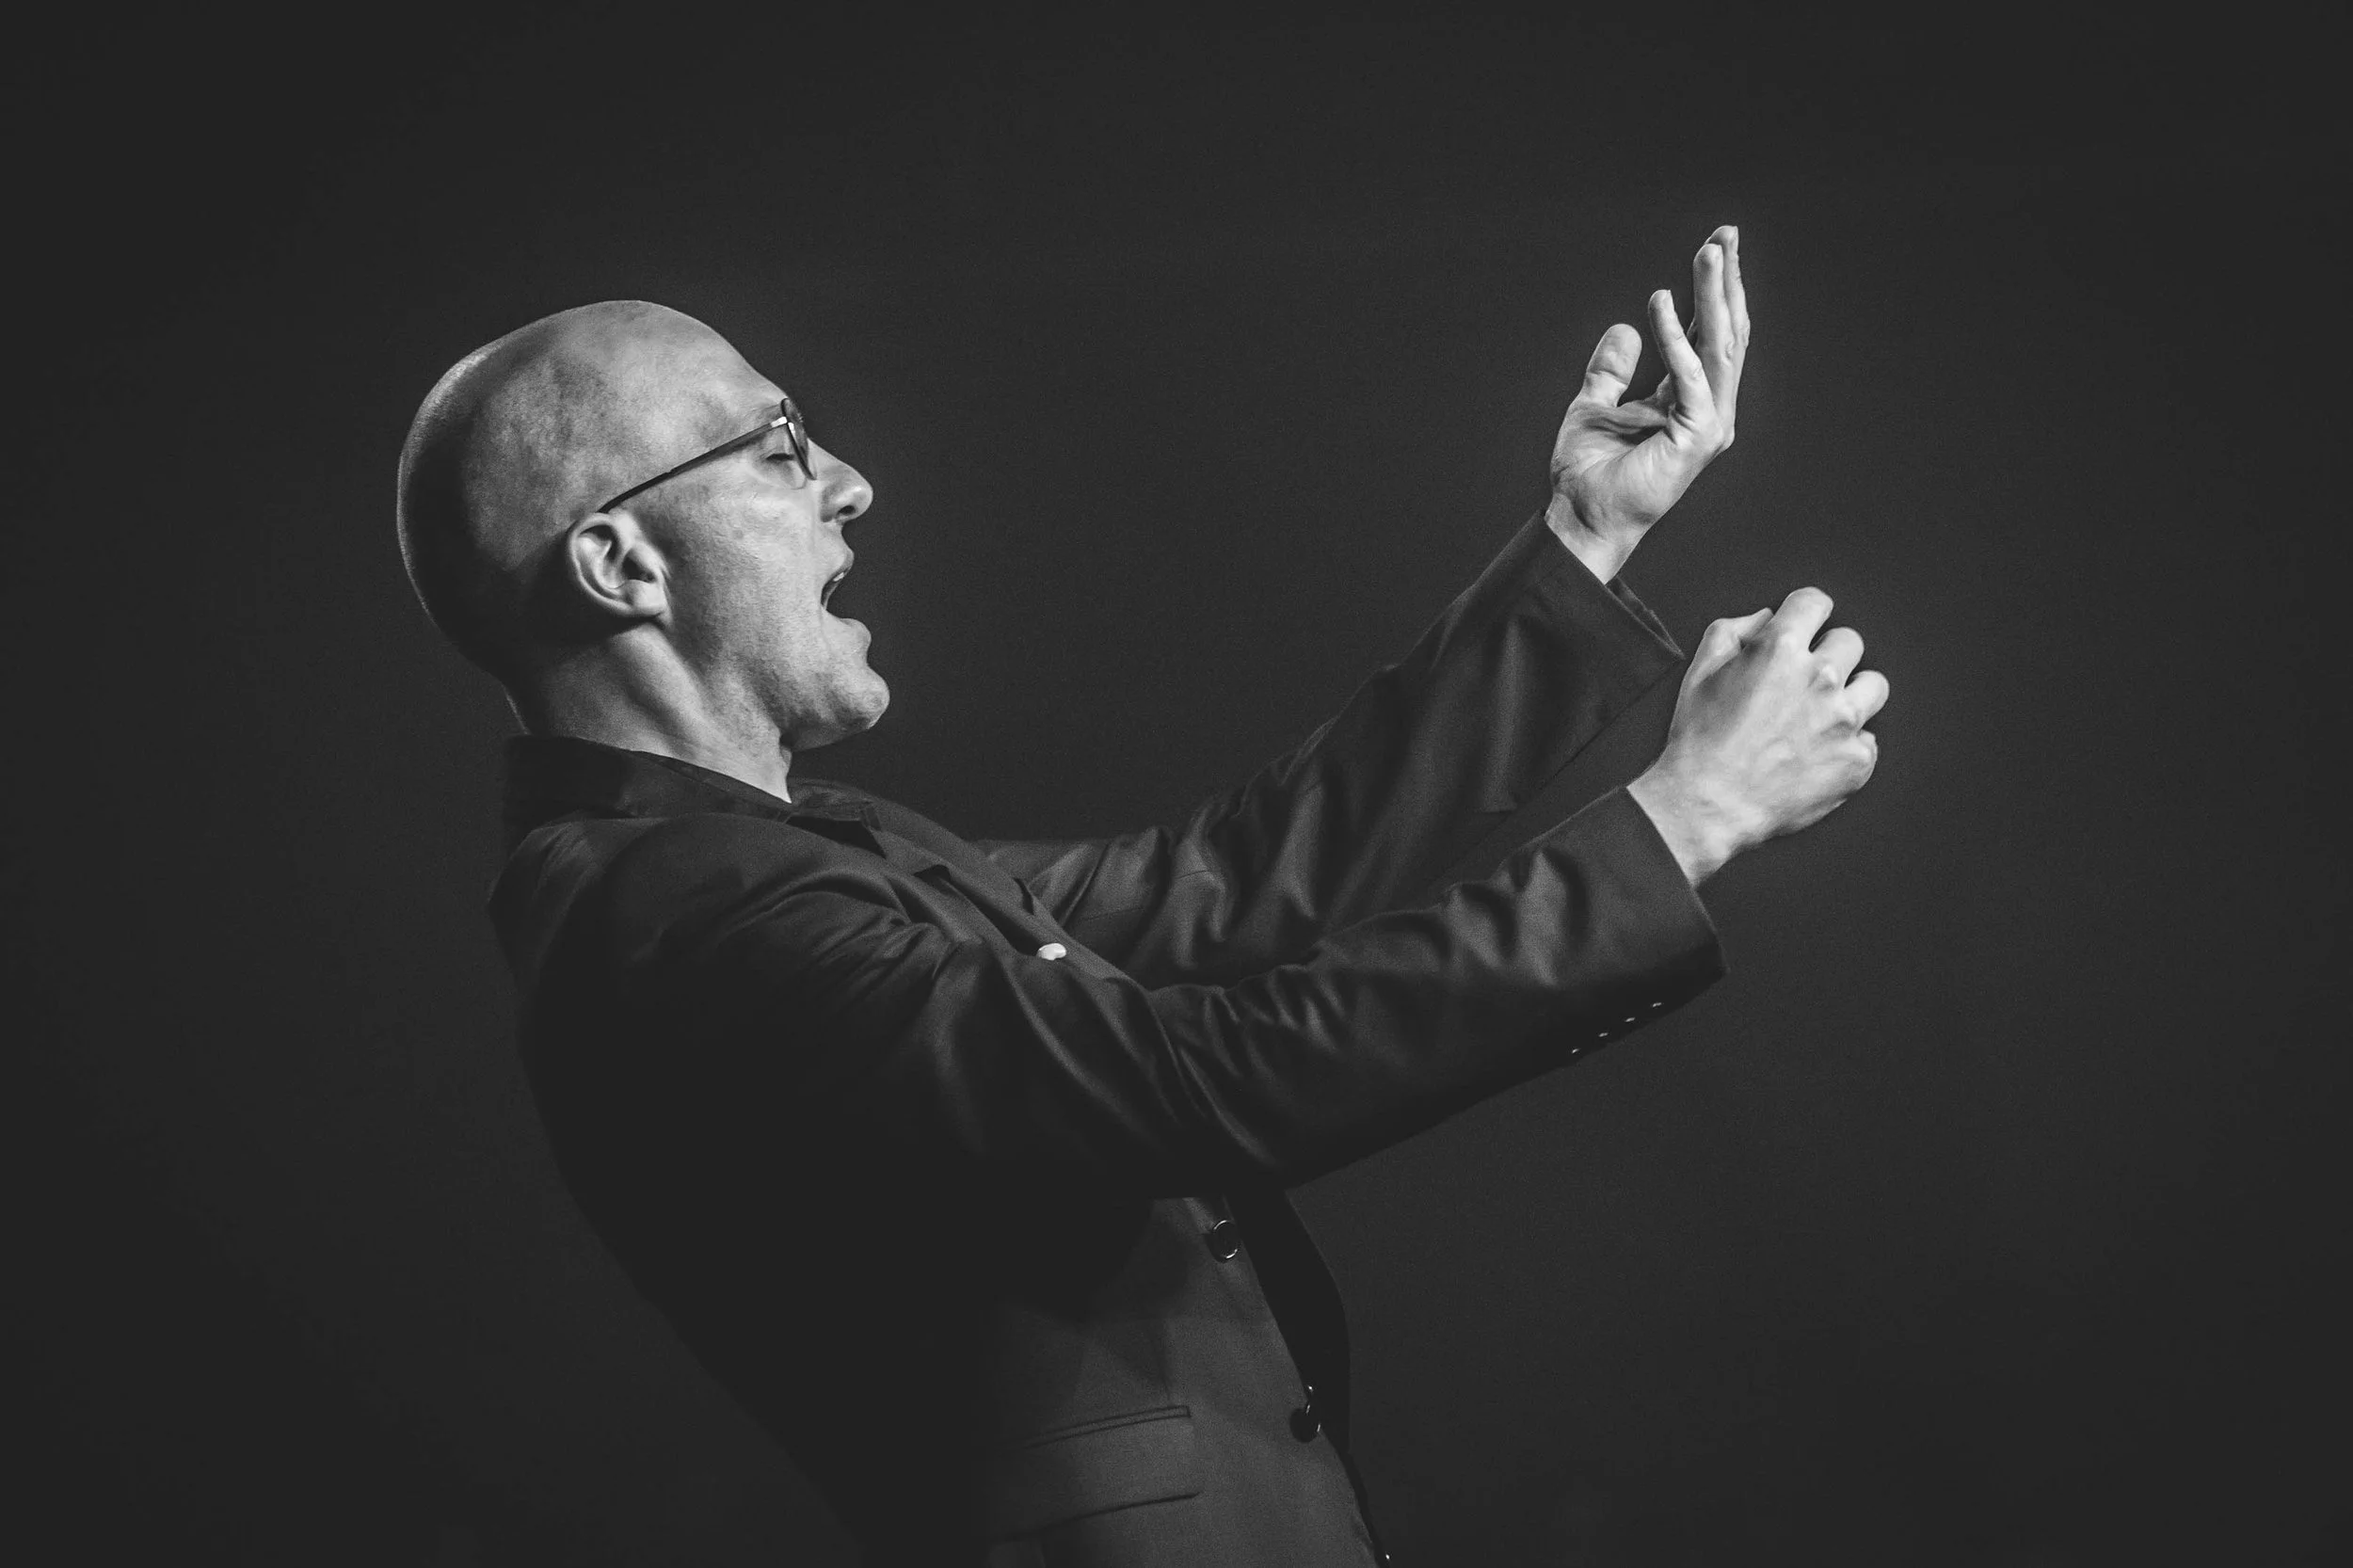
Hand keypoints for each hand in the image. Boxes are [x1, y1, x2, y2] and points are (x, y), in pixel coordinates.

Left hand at [1546, 225, 1748, 581]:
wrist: (1581, 517)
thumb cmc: (1589, 472)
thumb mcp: (1594, 405)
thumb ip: (1611, 369)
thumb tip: (1622, 329)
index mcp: (1690, 399)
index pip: (1711, 333)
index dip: (1715, 289)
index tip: (1716, 244)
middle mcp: (1708, 408)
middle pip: (1726, 332)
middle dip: (1727, 281)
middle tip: (1726, 233)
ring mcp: (1708, 423)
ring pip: (1720, 346)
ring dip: (1714, 296)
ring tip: (1709, 251)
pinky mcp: (1696, 437)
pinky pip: (1691, 376)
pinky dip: (1678, 338)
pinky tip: (1661, 302)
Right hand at [1628, 587, 1887, 884]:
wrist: (1709, 806)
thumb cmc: (1699, 741)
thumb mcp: (1699, 671)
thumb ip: (1733, 630)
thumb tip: (1765, 619)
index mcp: (1781, 650)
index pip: (1815, 602)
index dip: (1805, 614)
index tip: (1803, 628)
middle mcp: (1821, 680)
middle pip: (1850, 641)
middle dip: (1827, 655)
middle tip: (1803, 683)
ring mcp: (1843, 722)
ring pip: (1874, 685)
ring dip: (1851, 694)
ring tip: (1821, 716)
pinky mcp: (1856, 760)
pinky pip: (1869, 739)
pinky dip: (1848, 745)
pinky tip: (1817, 754)